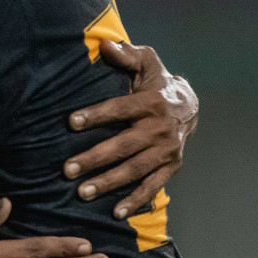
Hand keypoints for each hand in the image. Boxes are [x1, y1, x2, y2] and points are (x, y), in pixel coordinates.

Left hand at [64, 41, 197, 218]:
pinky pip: (153, 186)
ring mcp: (168, 150)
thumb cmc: (156, 82)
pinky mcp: (172, 166)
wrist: (190, 105)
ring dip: (109, 182)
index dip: (96, 115)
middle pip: (124, 146)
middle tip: (67, 170)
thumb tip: (105, 45)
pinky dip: (136, 200)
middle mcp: (162, 129)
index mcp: (153, 102)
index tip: (70, 123)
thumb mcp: (146, 62)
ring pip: (135, 169)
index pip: (120, 109)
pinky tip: (115, 212)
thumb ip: (126, 55)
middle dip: (95, 158)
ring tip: (82, 192)